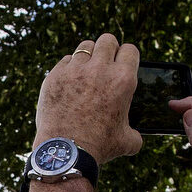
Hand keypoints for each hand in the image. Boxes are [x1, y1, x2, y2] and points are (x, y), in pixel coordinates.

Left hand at [34, 33, 142, 163]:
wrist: (65, 151)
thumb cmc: (99, 146)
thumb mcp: (127, 141)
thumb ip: (135, 132)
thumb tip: (135, 135)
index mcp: (123, 80)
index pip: (130, 50)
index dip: (127, 56)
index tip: (122, 63)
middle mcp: (100, 69)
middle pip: (107, 40)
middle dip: (108, 49)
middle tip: (105, 63)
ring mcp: (76, 70)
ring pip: (86, 46)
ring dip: (89, 55)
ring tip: (87, 70)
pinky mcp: (55, 75)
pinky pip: (66, 60)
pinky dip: (69, 68)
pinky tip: (70, 82)